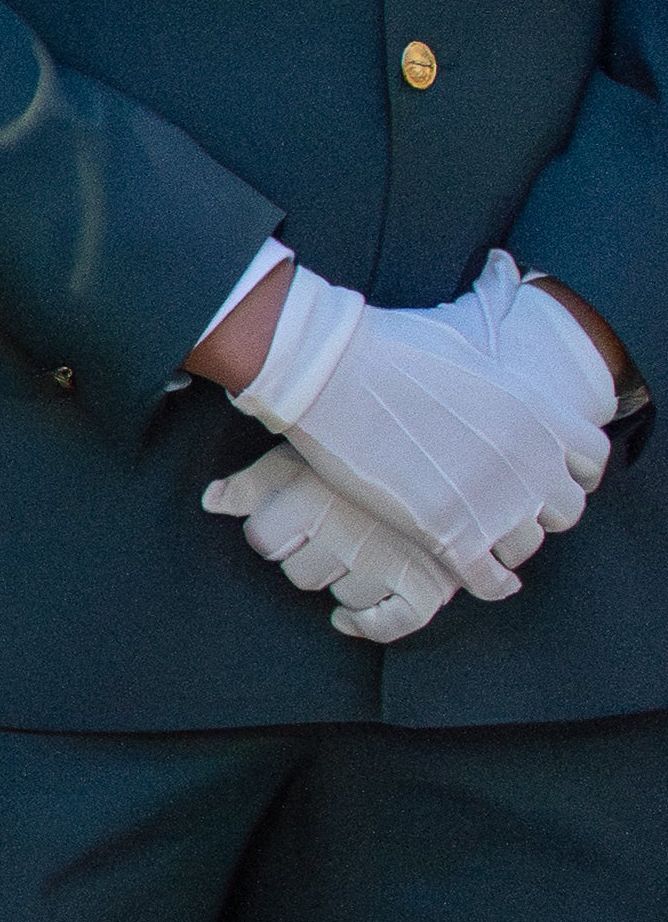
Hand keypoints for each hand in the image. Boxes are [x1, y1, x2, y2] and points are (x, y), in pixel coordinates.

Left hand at [206, 444, 466, 644]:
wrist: (454, 443)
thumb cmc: (365, 452)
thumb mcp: (304, 452)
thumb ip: (253, 481)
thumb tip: (211, 501)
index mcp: (316, 494)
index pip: (262, 537)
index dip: (271, 528)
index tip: (291, 515)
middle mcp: (351, 529)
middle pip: (299, 572)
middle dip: (308, 554)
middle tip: (335, 527)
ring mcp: (392, 558)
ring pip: (344, 594)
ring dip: (345, 578)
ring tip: (363, 546)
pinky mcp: (432, 580)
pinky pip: (395, 621)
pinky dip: (372, 623)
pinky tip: (350, 616)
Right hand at [239, 252, 605, 594]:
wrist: (332, 375)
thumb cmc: (386, 350)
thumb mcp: (468, 343)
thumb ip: (496, 369)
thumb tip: (492, 337)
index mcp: (540, 413)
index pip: (590, 462)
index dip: (569, 474)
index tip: (544, 479)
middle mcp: (531, 461)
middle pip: (565, 511)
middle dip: (540, 513)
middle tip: (507, 511)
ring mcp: (495, 501)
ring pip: (528, 547)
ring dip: (509, 548)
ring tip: (485, 544)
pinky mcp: (450, 534)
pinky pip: (490, 580)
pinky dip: (491, 585)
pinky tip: (481, 578)